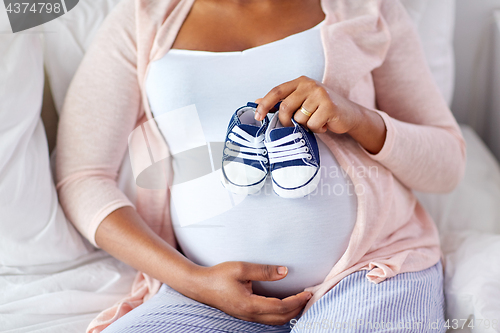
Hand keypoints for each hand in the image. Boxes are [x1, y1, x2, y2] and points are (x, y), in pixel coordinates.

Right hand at [189, 261, 311, 325]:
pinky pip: (267, 319)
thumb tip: (285, 272)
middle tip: (309, 298)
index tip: (308, 292)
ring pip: (274, 321)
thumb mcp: (241, 268)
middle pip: (280, 318)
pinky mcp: (245, 314)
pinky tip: (285, 305)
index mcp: (250, 305)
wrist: (199, 285)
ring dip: (290, 313)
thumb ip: (264, 271)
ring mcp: (247, 317)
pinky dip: (280, 314)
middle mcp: (250, 315)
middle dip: (297, 309)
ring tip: (301, 302)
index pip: (281, 307)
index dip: (297, 301)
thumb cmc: (218, 275)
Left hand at [255, 76, 386, 153]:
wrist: (349, 114)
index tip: (258, 118)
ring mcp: (320, 94)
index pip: (276, 91)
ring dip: (305, 125)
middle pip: (285, 107)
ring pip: (299, 118)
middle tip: (293, 126)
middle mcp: (309, 85)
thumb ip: (281, 101)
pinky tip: (324, 124)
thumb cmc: (322, 108)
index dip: (265, 105)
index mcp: (300, 81)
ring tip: (315, 121)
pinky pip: (312, 124)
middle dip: (286, 121)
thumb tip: (257, 102)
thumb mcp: (300, 101)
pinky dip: (317, 129)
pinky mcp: (329, 106)